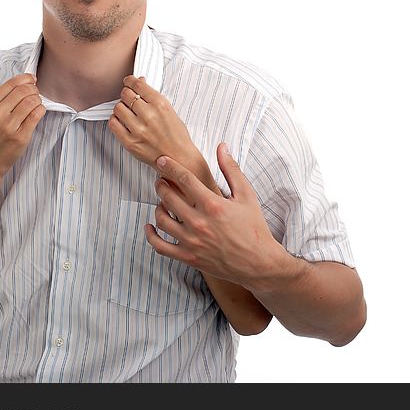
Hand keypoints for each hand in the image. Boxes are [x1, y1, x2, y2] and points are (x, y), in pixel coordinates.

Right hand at [0, 73, 45, 175]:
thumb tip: (26, 81)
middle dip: (33, 89)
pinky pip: (36, 115)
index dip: (26, 78)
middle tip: (35, 93)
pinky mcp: (21, 137)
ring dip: (38, 100)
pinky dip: (41, 109)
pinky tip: (39, 111)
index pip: (11, 84)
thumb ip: (3, 98)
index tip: (32, 79)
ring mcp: (9, 126)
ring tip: (36, 104)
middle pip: (24, 91)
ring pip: (32, 101)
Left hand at [109, 75, 217, 191]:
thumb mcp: (170, 111)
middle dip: (126, 94)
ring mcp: (138, 129)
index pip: (138, 84)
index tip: (128, 81)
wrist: (179, 159)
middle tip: (128, 98)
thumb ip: (153, 98)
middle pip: (126, 94)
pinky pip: (113, 124)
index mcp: (160, 105)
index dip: (130, 81)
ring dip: (120, 108)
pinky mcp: (130, 142)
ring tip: (126, 111)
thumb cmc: (177, 137)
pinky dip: (115, 120)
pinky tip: (122, 122)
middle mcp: (149, 115)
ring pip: (118, 108)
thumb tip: (140, 84)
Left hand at [145, 143, 283, 285]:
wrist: (259, 263)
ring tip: (163, 202)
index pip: (184, 179)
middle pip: (168, 197)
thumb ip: (231, 169)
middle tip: (161, 180)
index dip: (170, 167)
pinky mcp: (188, 257)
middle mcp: (199, 222)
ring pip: (161, 219)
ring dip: (158, 207)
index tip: (161, 160)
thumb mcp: (246, 195)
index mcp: (212, 205)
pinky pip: (160, 246)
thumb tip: (222, 146)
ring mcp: (191, 241)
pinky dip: (151, 235)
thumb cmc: (254, 228)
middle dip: (161, 185)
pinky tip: (151, 226)